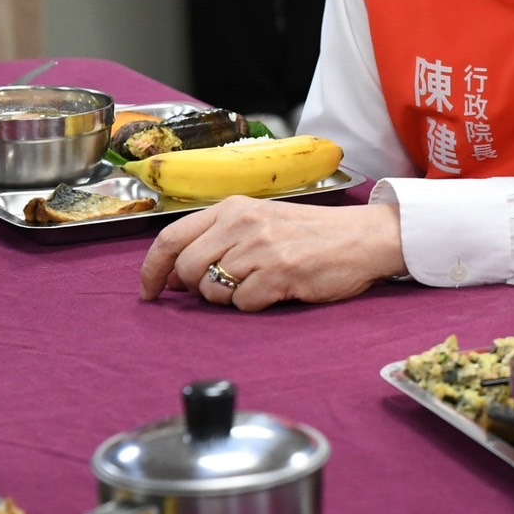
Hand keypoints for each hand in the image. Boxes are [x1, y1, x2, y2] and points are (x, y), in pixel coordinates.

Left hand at [140, 196, 407, 311]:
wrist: (364, 237)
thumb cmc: (313, 233)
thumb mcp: (262, 220)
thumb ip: (219, 238)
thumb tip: (175, 275)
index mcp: (233, 208)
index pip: (171, 238)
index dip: (151, 270)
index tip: (149, 292)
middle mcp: (242, 223)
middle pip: (186, 269)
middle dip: (196, 288)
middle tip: (224, 288)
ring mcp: (260, 248)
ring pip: (211, 290)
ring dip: (229, 298)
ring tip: (259, 284)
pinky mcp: (279, 272)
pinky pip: (243, 304)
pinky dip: (255, 305)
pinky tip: (277, 290)